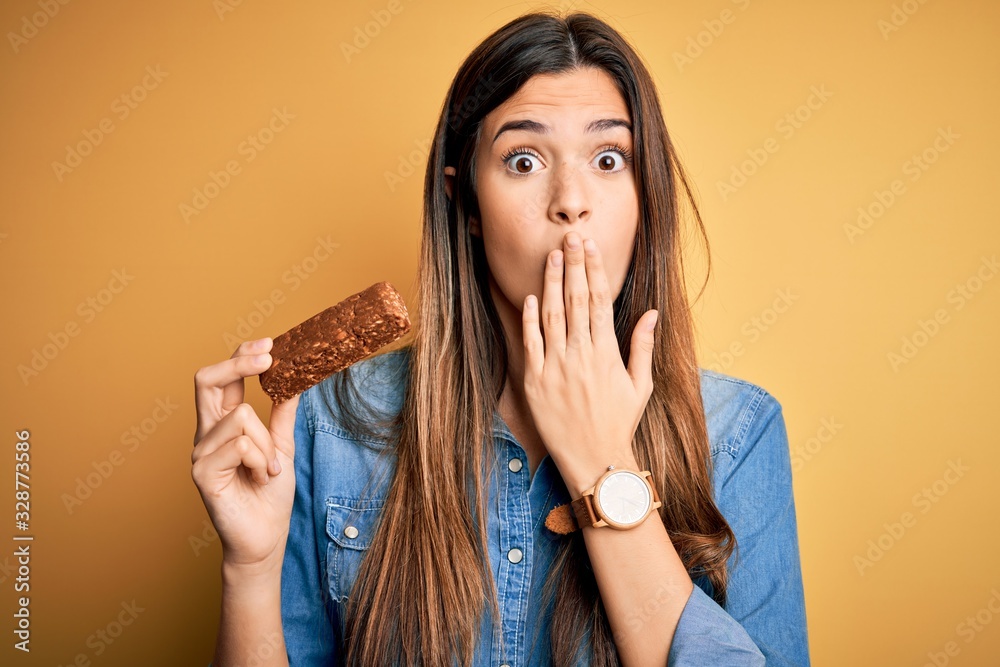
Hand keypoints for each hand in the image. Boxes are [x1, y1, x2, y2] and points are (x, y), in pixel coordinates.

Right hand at [190, 337, 298, 568]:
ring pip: (240, 417)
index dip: (240, 355)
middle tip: (269, 357)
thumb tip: (294, 379)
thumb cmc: (269, 494)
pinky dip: (260, 460)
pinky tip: (260, 478)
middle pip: (206, 380)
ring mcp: (200, 452)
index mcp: (223, 424)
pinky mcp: (202, 473)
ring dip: (267, 444)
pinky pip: (240, 445)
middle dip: (238, 362)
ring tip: (269, 469)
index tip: (269, 343)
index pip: (223, 379)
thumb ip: (282, 414)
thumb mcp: (282, 446)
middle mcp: (206, 434)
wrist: (265, 536)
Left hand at [521, 231, 657, 493]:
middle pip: (576, 300)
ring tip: (551, 257)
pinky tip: (531, 297)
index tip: (591, 248)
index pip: (600, 301)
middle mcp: (580, 355)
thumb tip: (652, 312)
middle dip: (573, 266)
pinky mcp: (535, 381)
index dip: (594, 271)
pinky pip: (531, 343)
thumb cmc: (619, 422)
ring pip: (551, 316)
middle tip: (570, 238)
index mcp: (606, 353)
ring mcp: (555, 367)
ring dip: (552, 283)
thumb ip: (642, 346)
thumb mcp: (640, 385)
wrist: (595, 460)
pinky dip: (530, 319)